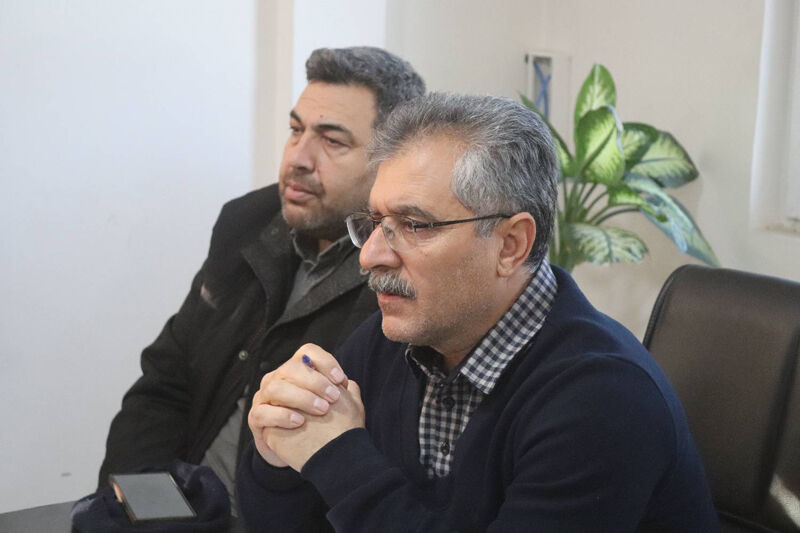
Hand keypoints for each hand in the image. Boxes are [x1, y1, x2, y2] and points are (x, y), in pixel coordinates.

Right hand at [247, 344, 362, 468]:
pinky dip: (282, 415)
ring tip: (321, 410)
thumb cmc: (317, 424)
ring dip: (301, 398)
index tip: (340, 379)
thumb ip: (343, 395)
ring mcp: (263, 397)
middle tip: (333, 398)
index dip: (324, 361)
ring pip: (276, 388)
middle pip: (291, 367)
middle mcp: (277, 378)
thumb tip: (349, 384)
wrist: (298, 450)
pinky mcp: (256, 418)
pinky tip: (299, 422)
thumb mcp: (333, 408)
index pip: (307, 352)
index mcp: (296, 370)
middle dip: (315, 382)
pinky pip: (263, 412)